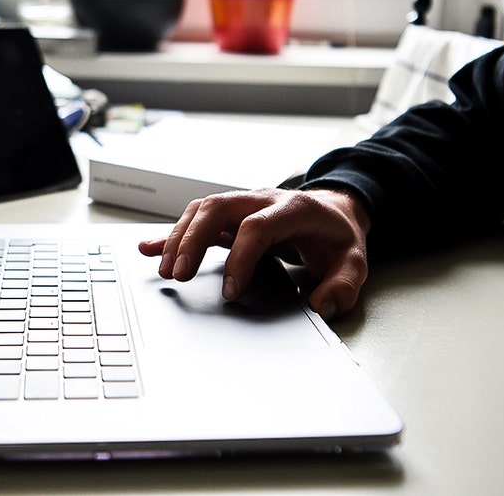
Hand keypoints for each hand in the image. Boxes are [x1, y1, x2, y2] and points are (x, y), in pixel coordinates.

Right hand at [138, 187, 371, 319]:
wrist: (334, 211)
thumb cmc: (337, 237)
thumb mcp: (355, 261)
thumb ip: (344, 285)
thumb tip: (321, 304)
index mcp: (294, 208)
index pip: (258, 226)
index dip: (240, 257)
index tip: (230, 291)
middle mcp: (263, 199)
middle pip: (218, 208)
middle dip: (192, 240)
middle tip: (178, 275)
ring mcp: (243, 204)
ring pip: (202, 210)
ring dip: (178, 237)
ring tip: (165, 270)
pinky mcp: (231, 215)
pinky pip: (196, 219)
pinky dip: (172, 234)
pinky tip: (149, 248)